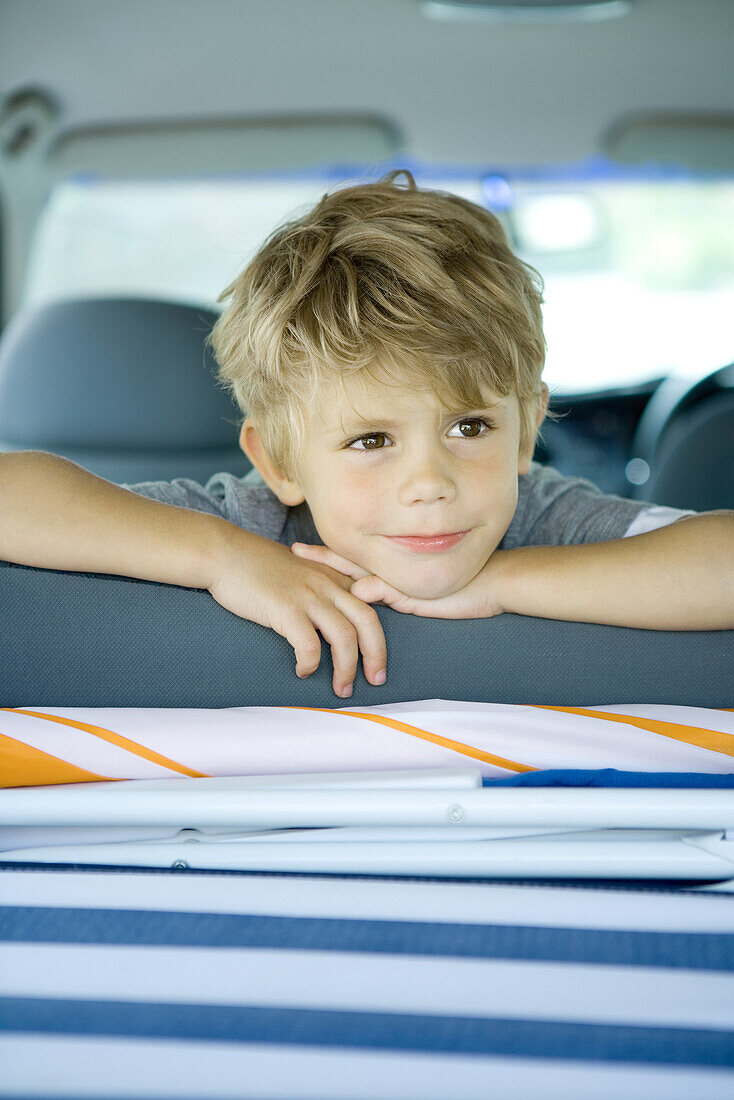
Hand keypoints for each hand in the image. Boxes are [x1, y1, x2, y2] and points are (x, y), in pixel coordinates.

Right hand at [207, 528, 387, 696]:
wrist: (223, 553)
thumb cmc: (256, 565)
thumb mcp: (299, 568)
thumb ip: (319, 586)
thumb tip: (328, 619)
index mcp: (332, 575)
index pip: (371, 603)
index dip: (381, 632)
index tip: (378, 658)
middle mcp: (326, 584)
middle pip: (368, 621)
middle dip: (376, 654)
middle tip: (375, 679)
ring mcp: (307, 596)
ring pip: (344, 637)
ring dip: (347, 668)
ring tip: (342, 688)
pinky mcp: (285, 609)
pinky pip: (309, 645)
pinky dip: (311, 664)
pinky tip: (302, 671)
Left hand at [290, 542, 508, 618]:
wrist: (493, 583)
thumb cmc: (459, 589)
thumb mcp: (416, 594)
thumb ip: (388, 593)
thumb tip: (359, 592)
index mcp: (390, 570)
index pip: (352, 560)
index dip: (326, 556)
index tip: (300, 550)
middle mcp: (392, 570)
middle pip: (347, 561)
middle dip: (319, 557)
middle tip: (291, 551)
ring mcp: (402, 579)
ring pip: (361, 569)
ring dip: (334, 566)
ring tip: (305, 559)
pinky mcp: (416, 592)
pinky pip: (390, 589)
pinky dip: (371, 590)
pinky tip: (354, 588)